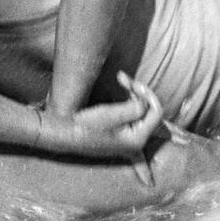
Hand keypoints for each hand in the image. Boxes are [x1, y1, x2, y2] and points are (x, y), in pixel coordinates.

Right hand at [37, 71, 162, 162]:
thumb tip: (146, 100)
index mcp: (137, 139)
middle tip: (122, 77)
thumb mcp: (113, 114)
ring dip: (132, 94)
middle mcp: (136, 143)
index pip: (156, 111)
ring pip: (141, 111)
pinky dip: (128, 101)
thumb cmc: (86, 125)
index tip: (130, 82)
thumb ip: (136, 106)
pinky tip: (120, 89)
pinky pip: (132, 115)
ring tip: (120, 79)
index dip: (147, 93)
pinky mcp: (120, 134)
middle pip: (149, 110)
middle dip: (138, 92)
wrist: (64, 134)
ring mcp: (128, 140)